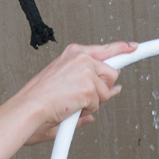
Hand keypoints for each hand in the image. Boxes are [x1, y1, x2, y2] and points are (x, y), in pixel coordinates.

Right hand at [16, 41, 136, 144]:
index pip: (104, 49)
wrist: (26, 108)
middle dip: (103, 88)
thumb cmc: (37, 99)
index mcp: (72, 53)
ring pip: (107, 91)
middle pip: (111, 73)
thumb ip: (83, 87)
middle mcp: (81, 57)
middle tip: (87, 97)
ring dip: (93, 101)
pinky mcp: (89, 87)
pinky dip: (86, 110)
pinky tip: (70, 107)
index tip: (132, 47)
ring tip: (71, 103)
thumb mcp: (60, 84)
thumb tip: (102, 101)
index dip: (121, 49)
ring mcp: (86, 71)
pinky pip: (98, 104)